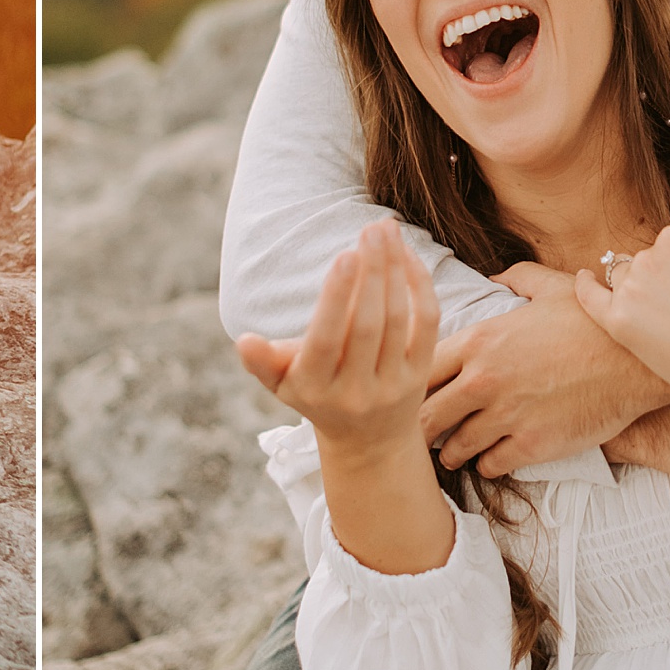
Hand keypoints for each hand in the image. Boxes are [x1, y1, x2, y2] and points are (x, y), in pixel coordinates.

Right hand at [239, 220, 456, 575]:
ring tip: (387, 230)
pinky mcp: (420, 376)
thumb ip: (263, 361)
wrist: (369, 442)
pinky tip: (408, 257)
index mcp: (315, 388)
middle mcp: (355, 392)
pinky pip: (426, 325)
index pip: (327, 339)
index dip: (337, 297)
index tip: (344, 255)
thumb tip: (244, 342)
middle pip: (368, 324)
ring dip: (395, 270)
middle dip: (372, 272)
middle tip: (372, 228)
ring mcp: (391, 386)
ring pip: (398, 320)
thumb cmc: (315, 395)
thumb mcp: (282, 384)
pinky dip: (420, 288)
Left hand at [420, 260, 669, 476]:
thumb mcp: (553, 287)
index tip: (410, 392)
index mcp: (480, 340)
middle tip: (419, 434)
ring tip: (450, 452)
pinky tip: (490, 457)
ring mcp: (507, 415)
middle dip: (419, 426)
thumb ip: (517, 279)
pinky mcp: (532, 445)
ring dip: (451, 451)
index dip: (410, 384)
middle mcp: (484, 379)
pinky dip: (487, 464)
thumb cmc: (597, 321)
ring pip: (455, 446)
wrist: (641, 360)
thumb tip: (498, 275)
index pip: (419, 368)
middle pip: (425, 414)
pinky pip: (490, 465)